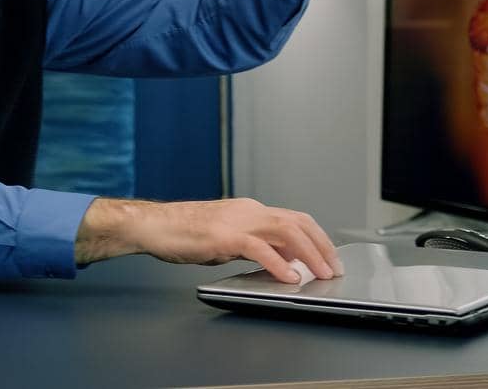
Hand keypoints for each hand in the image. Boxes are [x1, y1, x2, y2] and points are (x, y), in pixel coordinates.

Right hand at [77, 197, 343, 283]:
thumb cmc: (182, 233)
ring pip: (286, 231)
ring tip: (320, 274)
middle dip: (322, 246)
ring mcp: (236, 221)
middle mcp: (248, 211)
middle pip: (298, 222)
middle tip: (334, 268)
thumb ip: (255, 246)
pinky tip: (288, 277)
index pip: (295, 218)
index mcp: (249, 210)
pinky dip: (279, 263)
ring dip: (309, 253)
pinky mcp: (223, 236)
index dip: (317, 237)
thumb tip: (282, 259)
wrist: (152, 225)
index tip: (329, 257)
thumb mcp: (226, 240)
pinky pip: (259, 248)